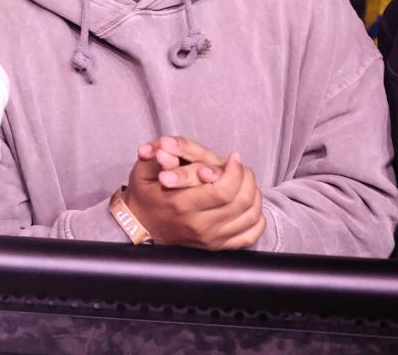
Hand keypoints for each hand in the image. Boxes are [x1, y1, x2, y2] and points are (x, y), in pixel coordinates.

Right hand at [122, 135, 265, 249]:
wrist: (140, 225)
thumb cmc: (145, 195)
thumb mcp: (143, 171)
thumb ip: (157, 158)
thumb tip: (167, 150)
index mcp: (181, 205)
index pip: (223, 191)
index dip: (235, 171)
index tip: (234, 157)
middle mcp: (199, 226)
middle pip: (242, 202)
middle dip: (247, 178)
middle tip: (239, 166)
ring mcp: (210, 239)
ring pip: (250, 217)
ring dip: (254, 194)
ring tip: (244, 181)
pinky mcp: (217, 247)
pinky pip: (250, 235)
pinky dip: (257, 218)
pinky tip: (248, 204)